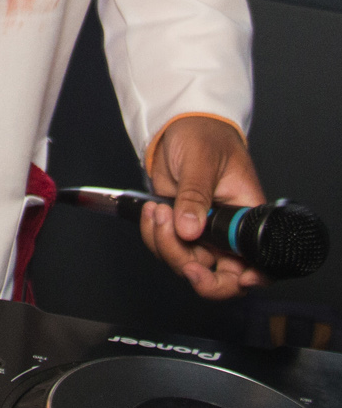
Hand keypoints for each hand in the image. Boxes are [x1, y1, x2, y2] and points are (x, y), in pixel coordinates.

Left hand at [141, 116, 265, 298]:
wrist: (178, 128)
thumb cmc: (203, 136)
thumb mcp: (202, 160)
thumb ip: (195, 196)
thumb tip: (189, 230)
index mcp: (246, 215)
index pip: (256, 261)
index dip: (249, 278)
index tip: (235, 278)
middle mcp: (226, 231)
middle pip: (220, 276)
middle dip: (196, 272)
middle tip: (182, 256)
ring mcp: (201, 232)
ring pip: (186, 263)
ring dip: (166, 244)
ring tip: (157, 211)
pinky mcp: (179, 228)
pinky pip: (166, 248)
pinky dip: (154, 236)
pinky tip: (151, 212)